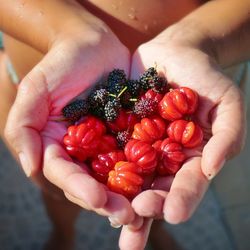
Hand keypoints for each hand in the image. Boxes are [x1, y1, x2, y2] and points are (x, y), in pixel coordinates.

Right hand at [4, 16, 136, 224]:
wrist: (93, 45)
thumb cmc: (62, 64)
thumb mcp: (37, 89)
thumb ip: (25, 125)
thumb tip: (31, 166)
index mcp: (59, 146)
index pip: (65, 173)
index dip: (79, 187)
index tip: (98, 198)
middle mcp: (83, 152)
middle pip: (93, 182)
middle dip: (108, 200)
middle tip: (128, 215)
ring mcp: (108, 145)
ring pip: (117, 176)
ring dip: (130, 194)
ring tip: (146, 208)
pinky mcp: (129, 134)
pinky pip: (139, 154)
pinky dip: (148, 169)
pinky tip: (161, 181)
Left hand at [119, 28, 245, 247]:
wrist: (174, 52)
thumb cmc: (204, 76)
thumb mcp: (226, 101)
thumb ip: (227, 134)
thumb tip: (212, 168)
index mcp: (189, 156)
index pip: (187, 185)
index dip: (181, 199)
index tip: (172, 213)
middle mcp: (162, 158)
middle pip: (155, 189)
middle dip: (146, 207)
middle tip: (134, 217)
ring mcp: (139, 146)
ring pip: (129, 178)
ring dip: (119, 198)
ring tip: (108, 214)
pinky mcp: (119, 132)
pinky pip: (108, 150)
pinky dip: (98, 166)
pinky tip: (87, 181)